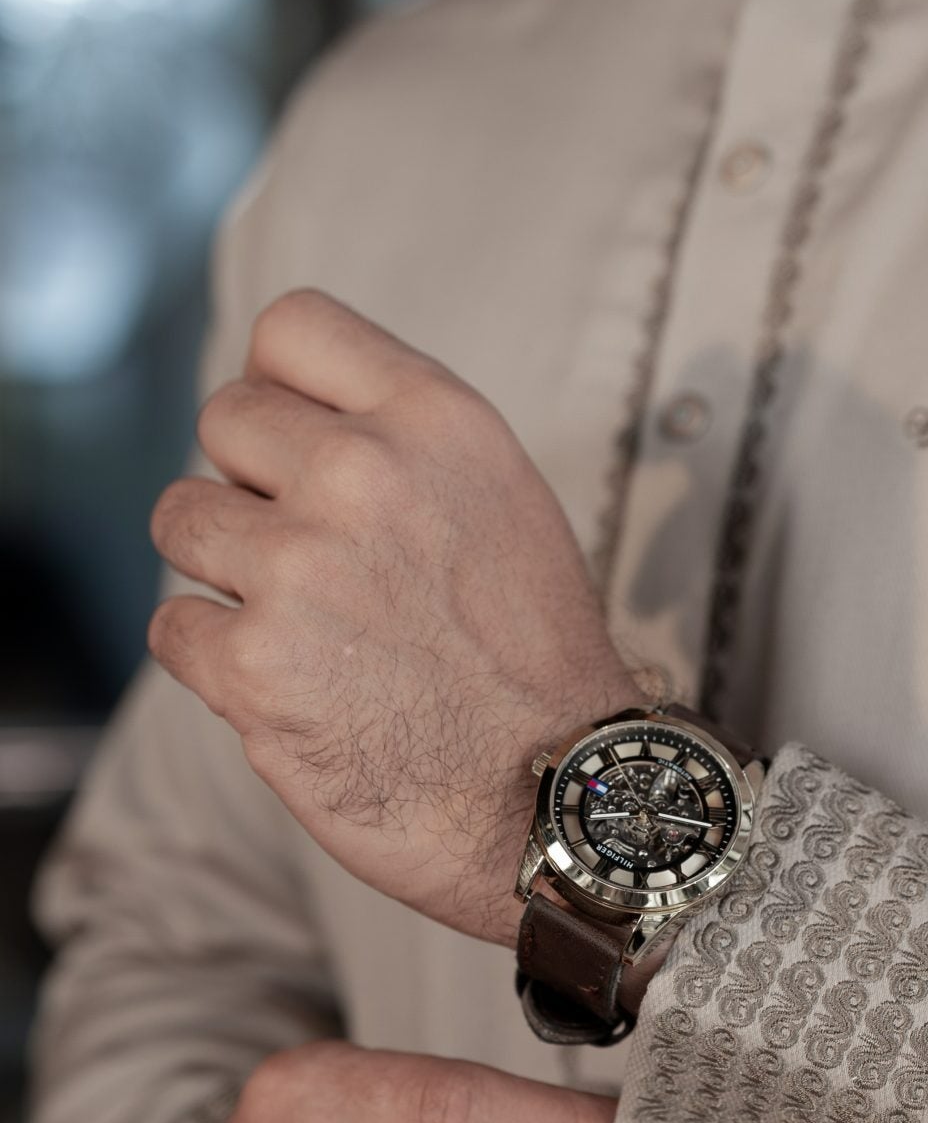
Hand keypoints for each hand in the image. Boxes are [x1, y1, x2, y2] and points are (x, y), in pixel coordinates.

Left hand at [148, 289, 633, 940]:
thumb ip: (400, 435)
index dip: (284, 386)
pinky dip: (217, 662)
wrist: (559, 796)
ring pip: (180, 518)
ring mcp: (300, 568)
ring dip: (226, 570)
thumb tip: (281, 411)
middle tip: (314, 551)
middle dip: (252, 481)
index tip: (303, 442)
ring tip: (306, 620)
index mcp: (436, 419)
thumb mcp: (502, 495)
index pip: (292, 326)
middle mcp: (365, 474)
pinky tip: (295, 684)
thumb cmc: (532, 654)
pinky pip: (173, 627)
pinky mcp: (253, 665)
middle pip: (224, 417)